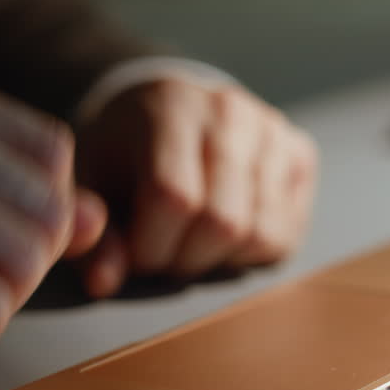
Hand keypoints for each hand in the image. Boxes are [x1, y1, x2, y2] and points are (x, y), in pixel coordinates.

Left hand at [74, 76, 316, 296]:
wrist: (166, 107)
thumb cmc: (123, 151)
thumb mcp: (90, 184)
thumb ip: (90, 233)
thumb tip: (103, 282)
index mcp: (170, 108)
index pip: (173, 198)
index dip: (151, 248)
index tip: (134, 255)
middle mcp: (230, 112)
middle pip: (223, 221)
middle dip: (186, 260)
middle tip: (164, 255)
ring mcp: (272, 132)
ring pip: (261, 233)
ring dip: (221, 260)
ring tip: (193, 244)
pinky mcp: (299, 154)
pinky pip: (287, 232)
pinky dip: (253, 252)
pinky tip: (226, 235)